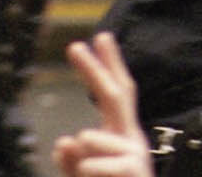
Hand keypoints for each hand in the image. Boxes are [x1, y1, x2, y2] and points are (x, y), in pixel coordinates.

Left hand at [52, 32, 152, 176]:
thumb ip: (72, 162)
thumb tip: (66, 139)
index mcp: (120, 137)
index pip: (116, 94)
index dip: (108, 66)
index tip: (100, 37)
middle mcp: (131, 138)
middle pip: (116, 94)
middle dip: (95, 69)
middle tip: (74, 45)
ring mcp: (135, 153)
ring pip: (89, 137)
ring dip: (79, 164)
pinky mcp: (133, 168)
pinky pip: (89, 164)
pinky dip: (85, 176)